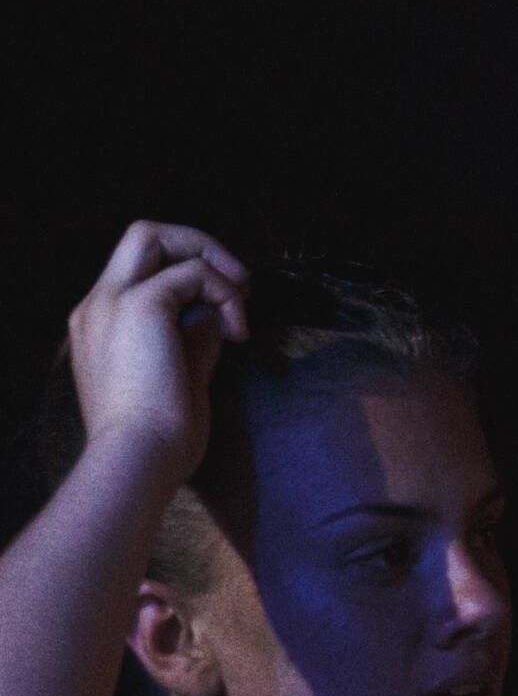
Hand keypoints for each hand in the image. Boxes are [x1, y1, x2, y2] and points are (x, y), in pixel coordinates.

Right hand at [63, 221, 246, 473]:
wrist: (139, 460)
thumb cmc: (160, 437)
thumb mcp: (181, 375)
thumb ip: (192, 337)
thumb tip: (217, 313)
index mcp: (100, 324)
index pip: (139, 269)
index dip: (186, 271)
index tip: (226, 305)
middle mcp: (96, 305)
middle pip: (140, 235)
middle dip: (196, 245)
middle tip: (240, 283)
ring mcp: (111, 302)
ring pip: (153, 236)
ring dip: (210, 260)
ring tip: (243, 301)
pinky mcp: (140, 307)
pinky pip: (191, 273)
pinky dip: (224, 293)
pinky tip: (237, 334)